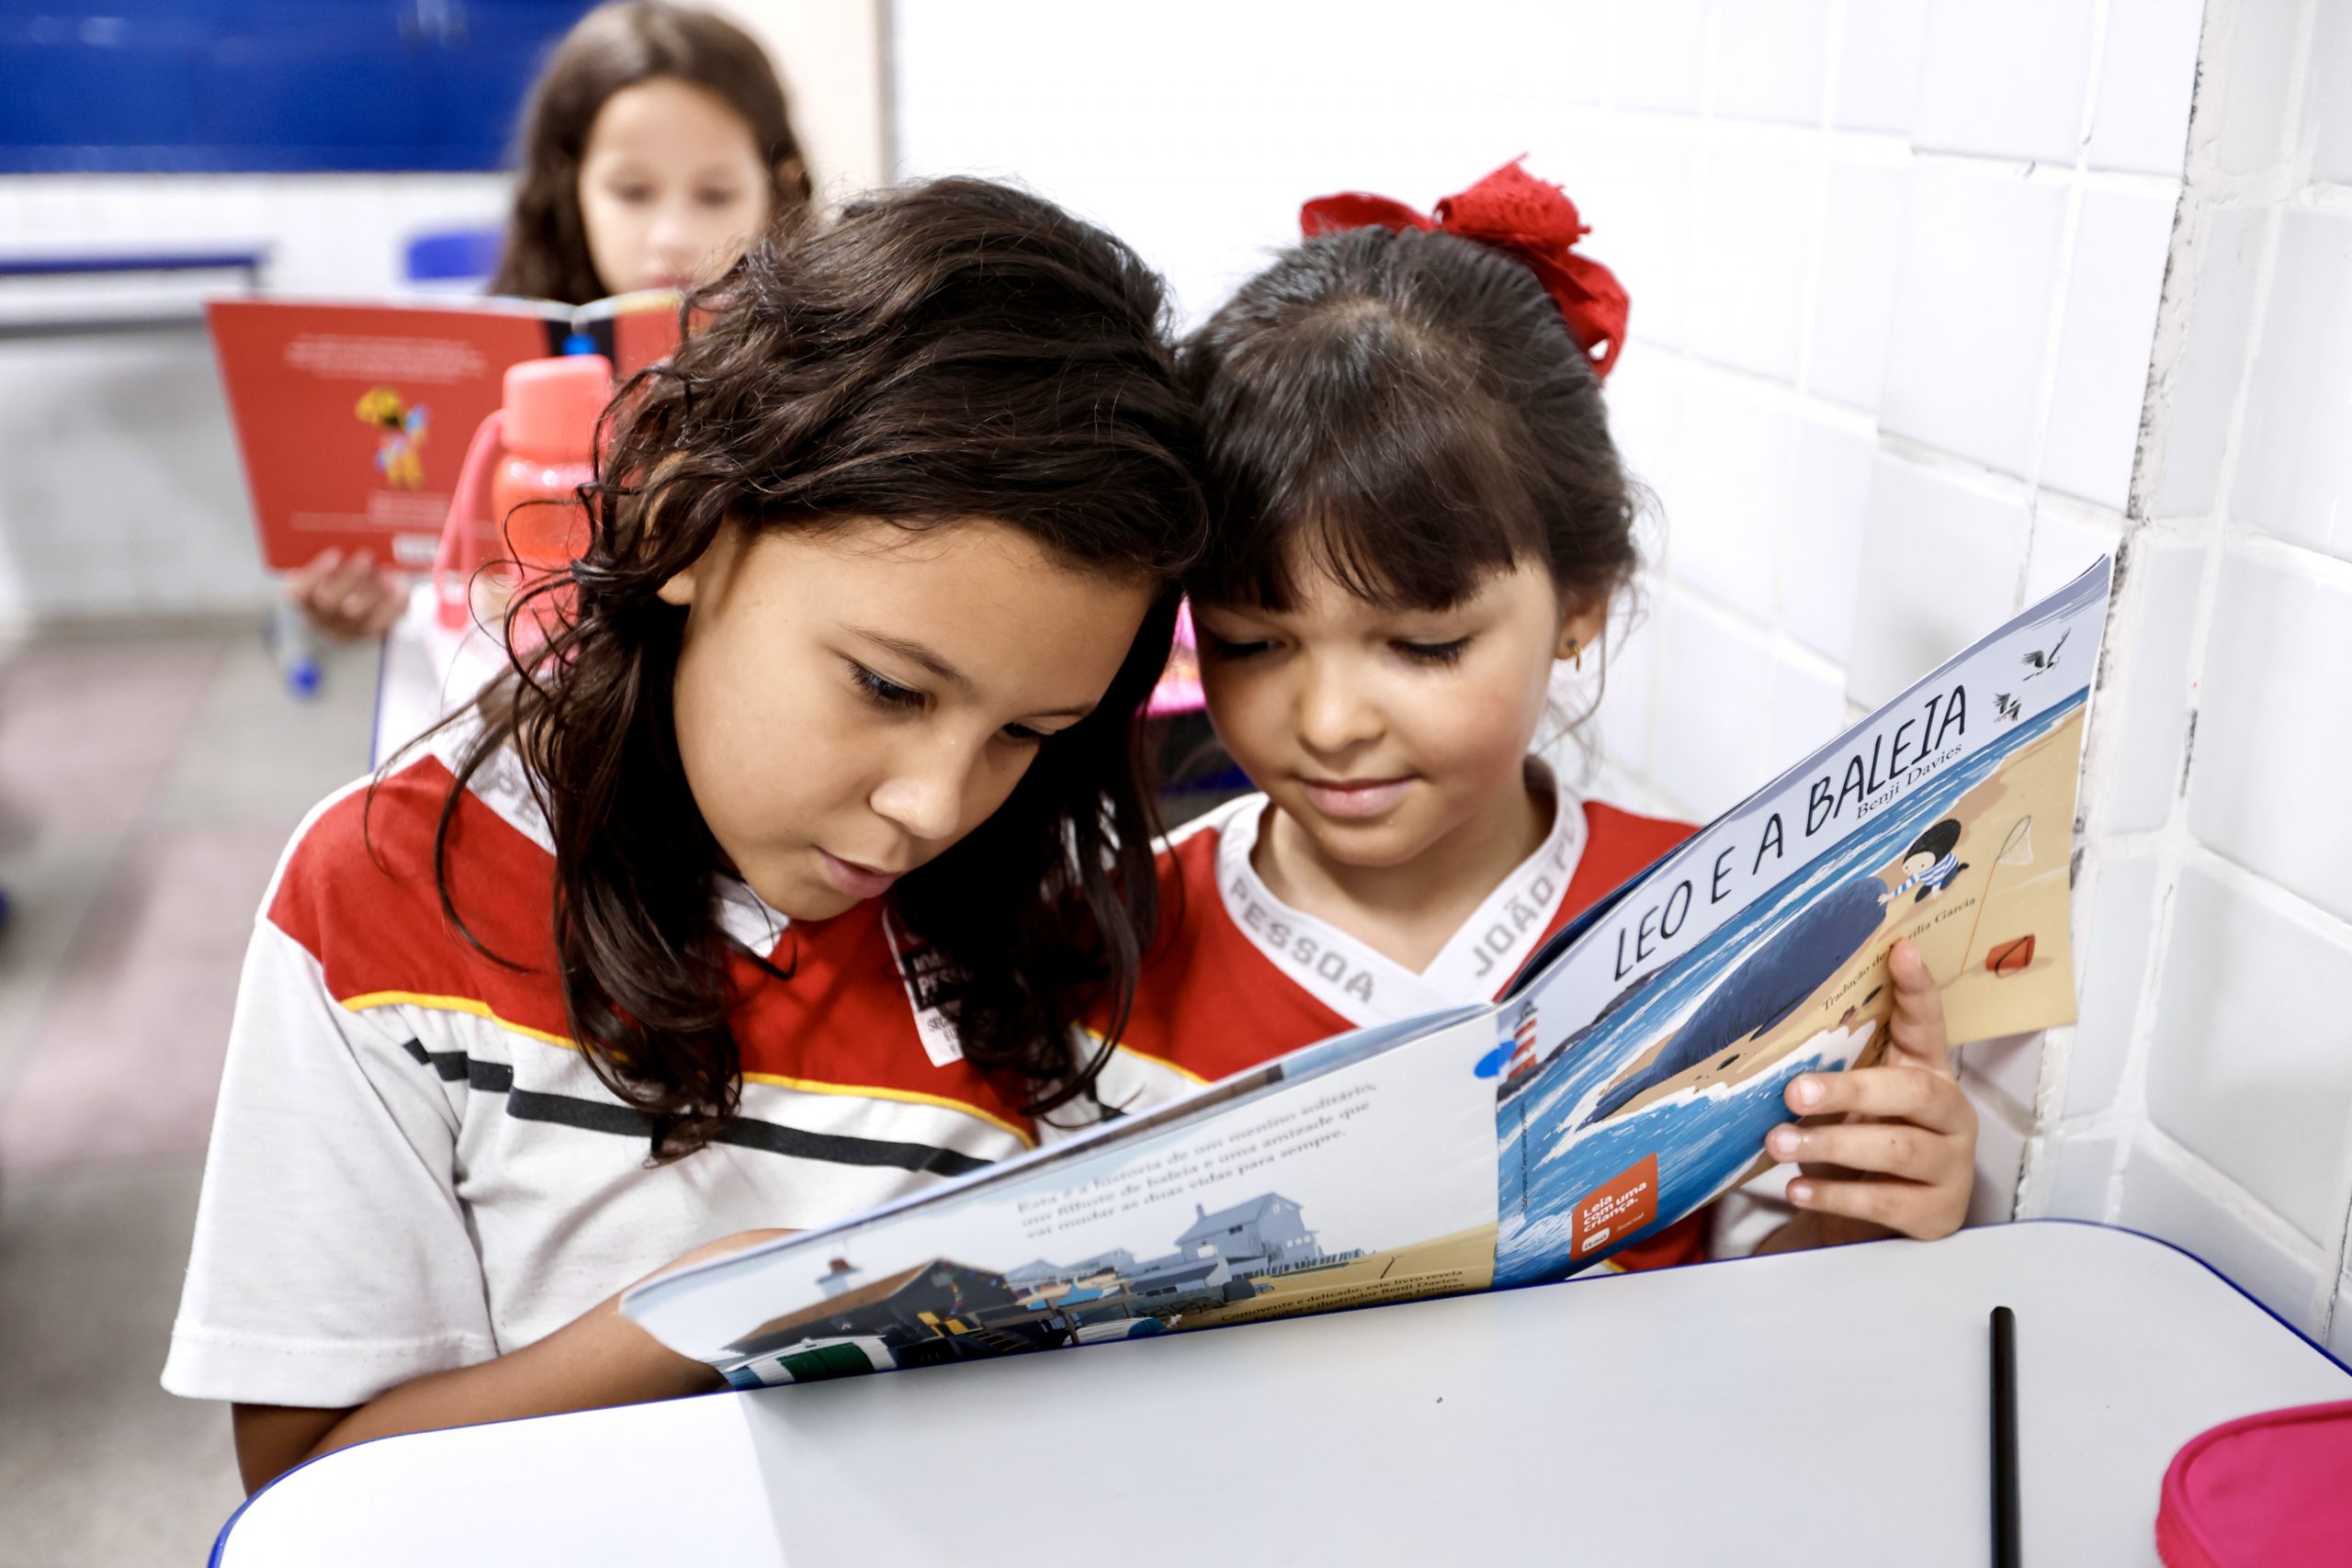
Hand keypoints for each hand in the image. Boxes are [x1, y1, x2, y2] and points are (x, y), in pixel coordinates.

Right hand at [287, 548, 406, 639]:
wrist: (352, 597)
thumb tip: (347, 525)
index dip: (316, 572)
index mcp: (303, 595)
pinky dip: (393, 604)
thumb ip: (332, 549)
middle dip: (349, 577)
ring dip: (375, 592)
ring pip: (358, 616)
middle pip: (329, 601)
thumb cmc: (335, 570)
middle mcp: (320, 615)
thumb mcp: (328, 563)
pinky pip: (383, 622)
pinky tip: (400, 587)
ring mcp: (345, 627)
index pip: (299, 590)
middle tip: (366, 555)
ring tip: (390, 572)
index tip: (335, 553)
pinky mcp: (370, 631)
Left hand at [1764, 938, 1976, 1242]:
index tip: (1902, 950)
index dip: (1918, 990)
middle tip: (1793, 1091)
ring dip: (1832, 1144)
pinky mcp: (1939, 1212)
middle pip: (1911, 1092)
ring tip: (1779, 1143)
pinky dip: (1838, 1195)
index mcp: (1927, 1071)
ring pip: (1897, 1149)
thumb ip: (1835, 1070)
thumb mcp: (1855, 1101)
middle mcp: (1950, 1112)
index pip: (1928, 1025)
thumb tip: (1764, 1043)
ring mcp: (1952, 1163)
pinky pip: (1887, 1201)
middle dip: (1850, 1090)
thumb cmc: (1865, 1139)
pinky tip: (1798, 1188)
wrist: (1889, 1220)